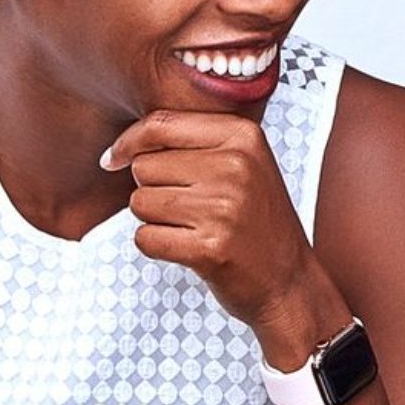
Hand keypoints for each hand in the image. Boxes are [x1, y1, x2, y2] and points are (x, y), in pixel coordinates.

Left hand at [103, 110, 336, 350]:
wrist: (290, 281)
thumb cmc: (257, 222)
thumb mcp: (244, 165)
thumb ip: (193, 143)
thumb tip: (119, 150)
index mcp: (244, 137)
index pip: (160, 124)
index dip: (128, 142)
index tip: (114, 159)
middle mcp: (236, 166)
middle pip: (144, 166)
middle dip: (154, 188)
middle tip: (193, 207)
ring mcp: (224, 208)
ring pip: (140, 202)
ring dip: (156, 220)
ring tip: (196, 228)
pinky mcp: (210, 248)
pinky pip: (145, 238)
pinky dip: (158, 247)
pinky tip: (191, 249)